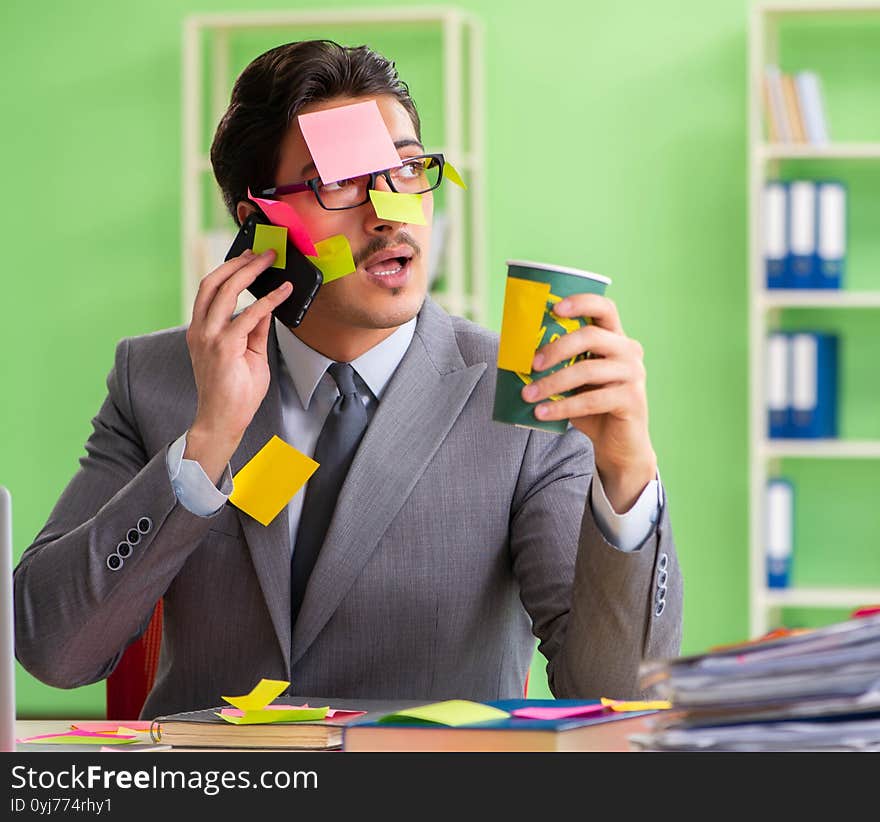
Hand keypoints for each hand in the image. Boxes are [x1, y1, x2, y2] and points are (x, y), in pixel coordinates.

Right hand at [184, 249, 291, 482]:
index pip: (210, 290)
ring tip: (270, 261)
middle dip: (238, 263)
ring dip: (250, 272)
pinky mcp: (223, 347)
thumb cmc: (234, 393)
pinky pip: (249, 315)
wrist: (222, 421)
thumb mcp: (249, 354)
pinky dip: (268, 300)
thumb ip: (255, 330)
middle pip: (213, 283)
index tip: (247, 256)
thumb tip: (267, 307)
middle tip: (261, 252)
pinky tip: (283, 292)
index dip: (228, 269)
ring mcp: (209, 338)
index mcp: (201, 330)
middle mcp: (200, 330)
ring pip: (226, 292)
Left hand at [520, 293, 656, 511]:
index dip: (581, 302)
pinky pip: (591, 400)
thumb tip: (515, 352)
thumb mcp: (575, 379)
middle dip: (556, 348)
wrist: (619, 443)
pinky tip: (541, 413)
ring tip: (527, 394)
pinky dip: (562, 407)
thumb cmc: (592, 406)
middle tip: (531, 364)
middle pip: (591, 336)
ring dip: (552, 382)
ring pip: (588, 370)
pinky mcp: (632, 400)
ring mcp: (633, 374)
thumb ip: (560, 362)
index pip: (604, 307)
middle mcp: (629, 350)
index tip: (554, 308)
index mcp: (616, 338)